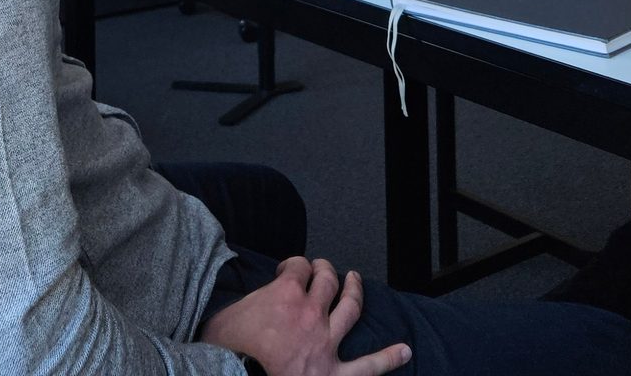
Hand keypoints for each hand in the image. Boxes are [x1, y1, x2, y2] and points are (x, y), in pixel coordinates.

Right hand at [200, 257, 409, 375]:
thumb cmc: (226, 351)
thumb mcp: (224, 317)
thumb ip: (242, 304)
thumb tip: (242, 304)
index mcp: (283, 294)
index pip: (297, 267)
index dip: (294, 266)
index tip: (290, 270)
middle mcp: (310, 312)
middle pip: (326, 279)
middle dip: (324, 269)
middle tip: (322, 268)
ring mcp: (325, 341)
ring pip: (349, 307)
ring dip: (355, 291)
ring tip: (356, 281)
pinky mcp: (333, 372)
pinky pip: (367, 366)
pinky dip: (387, 358)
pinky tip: (405, 351)